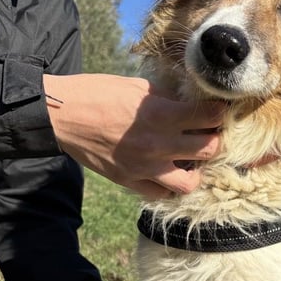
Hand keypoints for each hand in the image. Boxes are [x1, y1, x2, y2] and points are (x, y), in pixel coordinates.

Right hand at [44, 74, 223, 198]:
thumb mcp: (138, 86)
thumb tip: (190, 103)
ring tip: (190, 161)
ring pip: (189, 183)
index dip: (218, 112)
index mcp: (161, 114)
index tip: (217, 110)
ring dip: (195, 171)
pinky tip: (168, 172)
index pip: (209, 116)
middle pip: (209, 150)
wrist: (62, 116)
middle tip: (207, 134)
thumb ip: (168, 98)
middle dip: (214, 140)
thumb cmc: (97, 93)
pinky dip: (169, 186)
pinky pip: (161, 194)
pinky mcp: (129, 181)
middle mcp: (158, 144)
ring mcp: (144, 167)